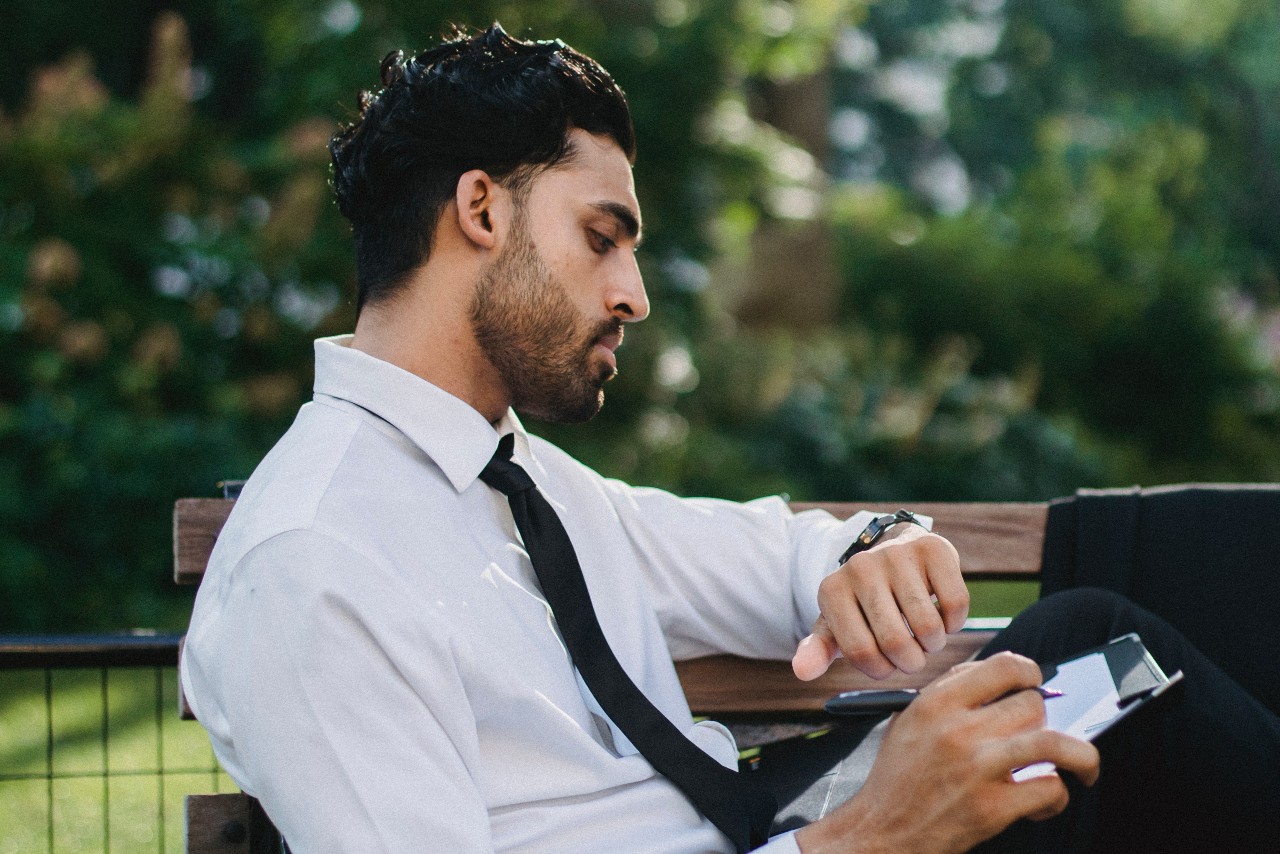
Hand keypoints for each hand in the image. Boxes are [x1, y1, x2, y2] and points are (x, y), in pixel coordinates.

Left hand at [793, 524, 967, 679]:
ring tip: (925, 637)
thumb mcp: (837, 623)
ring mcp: (896, 555)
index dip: (881, 670)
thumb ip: (819, 649)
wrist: (892, 550)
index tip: (887, 665)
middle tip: (911, 655)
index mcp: (832, 590)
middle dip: (911, 662)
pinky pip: (954, 604)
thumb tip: (801, 671)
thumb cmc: (864, 601)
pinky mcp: (933, 548)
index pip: (860, 652)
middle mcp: (860, 567)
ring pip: (928, 626)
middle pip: (895, 641)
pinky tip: (942, 616)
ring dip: (934, 644)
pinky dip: (954, 623)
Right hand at [794, 653, 1100, 853]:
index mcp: (937, 702)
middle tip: (1039, 736)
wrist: (881, 831)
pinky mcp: (991, 808)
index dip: (1031, 672)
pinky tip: (1043, 801)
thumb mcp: (910, 721)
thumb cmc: (898, 778)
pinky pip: (1049, 788)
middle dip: (1043, 721)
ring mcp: (977, 768)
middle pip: (1033, 704)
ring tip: (1082, 766)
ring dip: (1078, 754)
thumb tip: (1002, 678)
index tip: (1036, 685)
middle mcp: (958, 729)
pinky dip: (1057, 795)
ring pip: (1052, 741)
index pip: (1003, 666)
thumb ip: (950, 694)